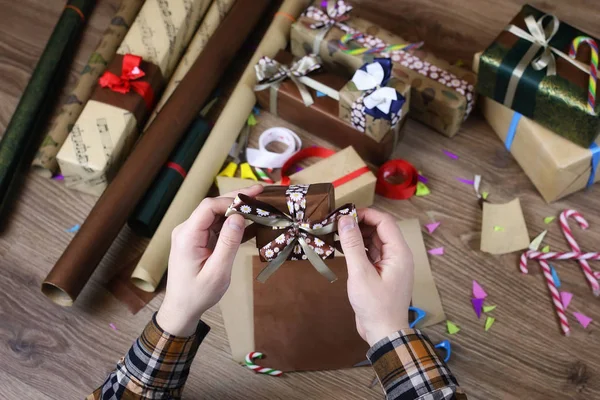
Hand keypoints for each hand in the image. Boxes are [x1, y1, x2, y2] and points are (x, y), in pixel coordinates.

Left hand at [156, 185, 263, 335]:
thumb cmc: (198, 294)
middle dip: (237, 199)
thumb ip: (228, 243)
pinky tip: (252, 222)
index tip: (253, 202)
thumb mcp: (217, 272)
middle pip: (213, 206)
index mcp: (187, 235)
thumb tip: (239, 217)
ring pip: (217, 215)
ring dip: (238, 211)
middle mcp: (187, 230)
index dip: (231, 200)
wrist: (182, 309)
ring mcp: (192, 234)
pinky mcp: (199, 240)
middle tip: (261, 192)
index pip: (209, 207)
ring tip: (261, 205)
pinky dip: (234, 224)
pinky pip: (217, 226)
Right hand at [338, 209, 413, 345]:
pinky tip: (343, 247)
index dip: (365, 214)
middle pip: (379, 229)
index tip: (344, 214)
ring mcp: (390, 264)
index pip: (384, 222)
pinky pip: (371, 253)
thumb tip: (345, 220)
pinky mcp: (382, 272)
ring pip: (374, 241)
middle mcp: (397, 255)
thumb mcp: (360, 273)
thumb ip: (352, 245)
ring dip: (357, 235)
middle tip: (336, 223)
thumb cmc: (375, 306)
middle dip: (359, 224)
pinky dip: (358, 248)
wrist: (384, 333)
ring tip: (337, 234)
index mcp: (399, 253)